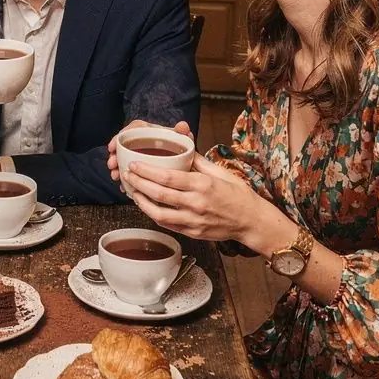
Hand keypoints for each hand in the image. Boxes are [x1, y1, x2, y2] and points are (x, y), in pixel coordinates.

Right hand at [106, 120, 193, 181]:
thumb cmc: (183, 148)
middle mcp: (143, 141)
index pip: (132, 129)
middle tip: (111, 165)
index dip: (120, 137)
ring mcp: (140, 154)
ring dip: (117, 167)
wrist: (186, 162)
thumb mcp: (183, 139)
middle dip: (115, 155)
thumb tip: (183, 126)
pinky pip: (129, 171)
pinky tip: (123, 186)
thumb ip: (183, 132)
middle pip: (124, 145)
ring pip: (124, 159)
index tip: (112, 147)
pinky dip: (126, 179)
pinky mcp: (140, 167)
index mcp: (151, 131)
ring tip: (115, 176)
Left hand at [123, 151, 274, 244]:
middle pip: (159, 194)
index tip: (134, 165)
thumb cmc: (238, 194)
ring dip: (141, 202)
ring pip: (158, 213)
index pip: (167, 178)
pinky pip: (167, 224)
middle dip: (138, 184)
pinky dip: (153, 215)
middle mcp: (196, 203)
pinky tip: (146, 206)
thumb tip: (182, 145)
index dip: (147, 171)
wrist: (251, 221)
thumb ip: (197, 160)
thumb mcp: (220, 171)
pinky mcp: (192, 233)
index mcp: (203, 184)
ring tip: (132, 191)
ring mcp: (193, 221)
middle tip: (127, 175)